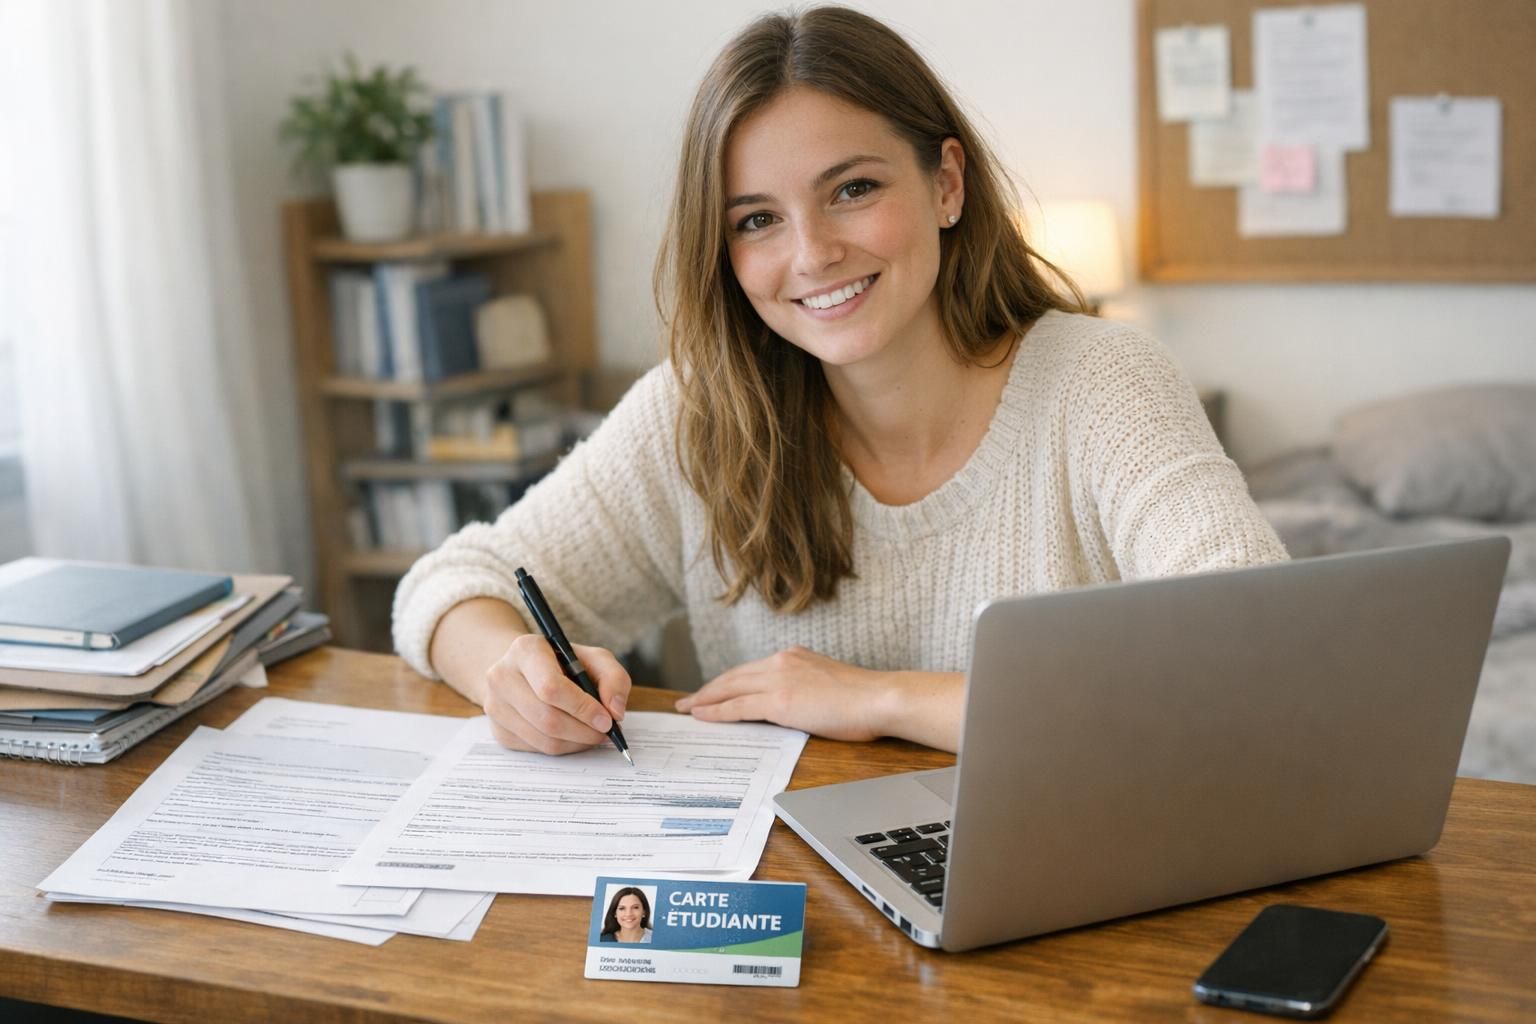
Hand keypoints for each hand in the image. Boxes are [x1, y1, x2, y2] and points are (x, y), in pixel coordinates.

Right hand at [482, 632, 630, 754]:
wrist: (524, 670)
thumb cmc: (563, 663)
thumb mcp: (593, 658)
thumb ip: (613, 678)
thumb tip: (615, 711)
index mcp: (525, 650)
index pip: (551, 687)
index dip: (582, 708)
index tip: (606, 720)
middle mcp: (502, 676)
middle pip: (547, 718)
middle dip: (583, 731)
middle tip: (605, 732)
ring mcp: (495, 706)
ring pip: (542, 740)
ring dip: (575, 743)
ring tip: (592, 733)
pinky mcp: (498, 730)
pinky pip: (536, 749)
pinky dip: (562, 748)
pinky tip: (572, 735)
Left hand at [674, 646, 890, 740]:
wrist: (879, 698)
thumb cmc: (863, 699)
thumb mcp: (827, 684)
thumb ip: (805, 687)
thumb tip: (793, 704)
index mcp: (793, 657)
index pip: (751, 670)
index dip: (728, 682)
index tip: (712, 691)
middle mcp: (781, 662)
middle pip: (734, 676)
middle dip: (708, 689)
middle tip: (688, 701)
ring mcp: (779, 679)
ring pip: (730, 688)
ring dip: (705, 699)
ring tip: (687, 709)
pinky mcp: (779, 701)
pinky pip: (738, 707)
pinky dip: (716, 712)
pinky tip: (703, 716)